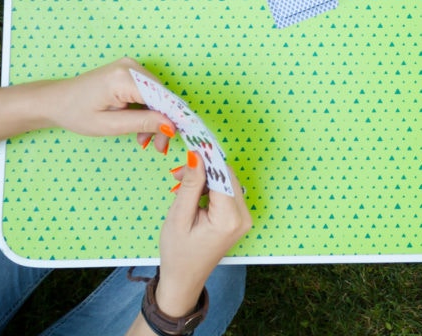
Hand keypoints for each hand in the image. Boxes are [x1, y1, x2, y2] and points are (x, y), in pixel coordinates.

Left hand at [42, 57, 172, 153]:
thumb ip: (142, 123)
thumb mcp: (109, 125)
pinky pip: (150, 91)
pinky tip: (141, 125)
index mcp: (123, 77)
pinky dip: (149, 109)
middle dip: (164, 121)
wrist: (56, 100)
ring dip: (156, 117)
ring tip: (145, 139)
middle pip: (162, 96)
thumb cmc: (76, 113)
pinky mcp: (130, 70)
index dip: (174, 117)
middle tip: (159, 146)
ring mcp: (131, 65)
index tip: (180, 138)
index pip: (162, 97)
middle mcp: (130, 66)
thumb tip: (172, 126)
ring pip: (158, 95)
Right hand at [156, 153, 252, 316]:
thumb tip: (197, 155)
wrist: (184, 279)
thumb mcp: (178, 217)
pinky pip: (226, 192)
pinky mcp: (239, 218)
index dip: (207, 157)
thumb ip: (190, 185)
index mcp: (229, 218)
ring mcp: (244, 218)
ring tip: (180, 186)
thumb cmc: (178, 253)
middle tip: (177, 173)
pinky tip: (192, 194)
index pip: (222, 175)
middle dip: (203, 169)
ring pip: (226, 182)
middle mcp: (243, 217)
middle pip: (226, 176)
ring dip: (205, 178)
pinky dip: (210, 188)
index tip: (193, 142)